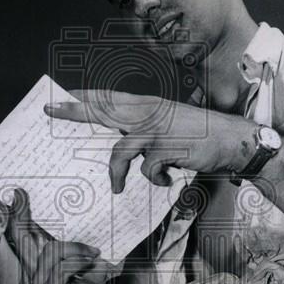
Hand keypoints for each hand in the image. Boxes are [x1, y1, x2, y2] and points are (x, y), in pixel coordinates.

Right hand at [7, 187, 116, 283]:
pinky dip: (81, 260)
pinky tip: (92, 261)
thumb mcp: (78, 254)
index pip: (22, 235)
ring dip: (77, 249)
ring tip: (94, 253)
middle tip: (22, 194)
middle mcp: (33, 270)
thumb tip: (67, 207)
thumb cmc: (90, 278)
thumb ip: (68, 239)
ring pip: (52, 250)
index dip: (18, 215)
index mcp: (38, 260)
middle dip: (21, 215)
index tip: (18, 193)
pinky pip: (64, 265)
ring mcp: (39, 281)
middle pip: (22, 238)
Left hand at [44, 90, 255, 191]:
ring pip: (121, 153)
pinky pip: (148, 171)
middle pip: (103, 111)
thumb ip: (144, 129)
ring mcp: (158, 130)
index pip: (109, 99)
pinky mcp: (168, 149)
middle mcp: (150, 114)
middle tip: (51, 111)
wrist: (233, 140)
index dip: (84, 98)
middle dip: (75, 111)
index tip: (60, 96)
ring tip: (117, 187)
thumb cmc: (200, 135)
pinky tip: (168, 180)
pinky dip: (156, 180)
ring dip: (117, 174)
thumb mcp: (170, 124)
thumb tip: (121, 142)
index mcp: (149, 106)